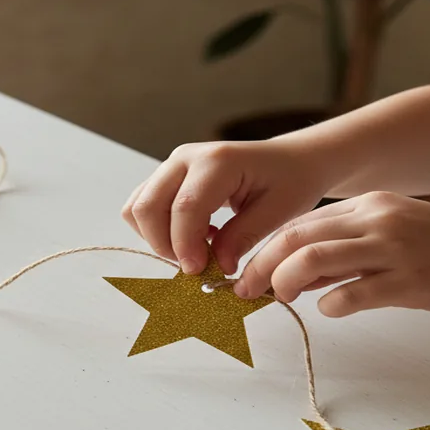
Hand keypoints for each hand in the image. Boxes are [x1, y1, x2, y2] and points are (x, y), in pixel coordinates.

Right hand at [122, 139, 331, 275]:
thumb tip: (216, 265)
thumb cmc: (291, 180)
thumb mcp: (279, 211)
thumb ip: (243, 237)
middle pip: (148, 206)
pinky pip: (143, 206)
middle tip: (195, 265)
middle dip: (164, 244)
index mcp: (218, 161)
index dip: (185, 245)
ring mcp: (172, 165)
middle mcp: (186, 157)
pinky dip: (158, 228)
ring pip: (137, 207)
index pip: (184, 207)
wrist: (291, 159)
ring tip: (194, 248)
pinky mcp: (167, 176)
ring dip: (157, 237)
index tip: (198, 272)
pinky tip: (192, 235)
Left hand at [233, 192, 429, 316]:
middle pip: (294, 238)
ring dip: (284, 282)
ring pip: (312, 258)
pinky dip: (331, 305)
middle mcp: (377, 220)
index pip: (299, 224)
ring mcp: (394, 248)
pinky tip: (333, 308)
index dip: (264, 251)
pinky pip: (353, 293)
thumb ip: (344, 253)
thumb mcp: (391, 238)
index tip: (247, 274)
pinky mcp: (413, 280)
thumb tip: (295, 277)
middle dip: (261, 267)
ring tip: (282, 299)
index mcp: (369, 206)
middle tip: (246, 292)